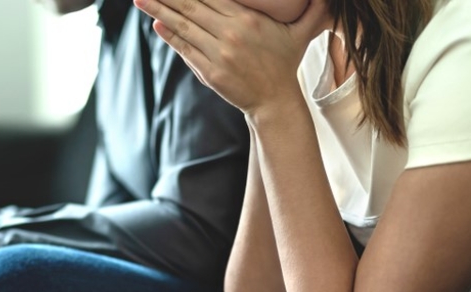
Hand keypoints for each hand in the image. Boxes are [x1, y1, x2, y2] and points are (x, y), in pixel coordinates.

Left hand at [134, 0, 329, 116]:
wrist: (275, 102)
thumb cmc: (285, 64)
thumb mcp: (301, 33)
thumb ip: (313, 9)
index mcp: (248, 19)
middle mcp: (231, 34)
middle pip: (192, 4)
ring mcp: (218, 54)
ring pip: (184, 25)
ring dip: (160, 10)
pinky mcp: (210, 73)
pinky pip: (186, 49)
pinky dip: (170, 36)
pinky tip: (157, 22)